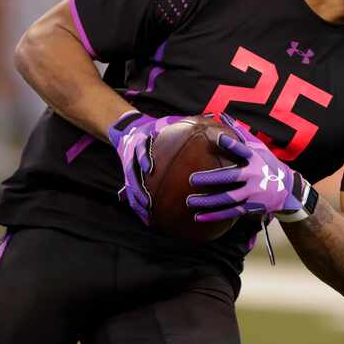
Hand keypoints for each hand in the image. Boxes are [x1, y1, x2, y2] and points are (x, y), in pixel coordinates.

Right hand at [108, 110, 183, 224]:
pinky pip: (132, 194)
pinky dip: (139, 207)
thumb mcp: (167, 122)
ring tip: (148, 212)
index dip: (143, 158)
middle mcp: (132, 156)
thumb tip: (214, 125)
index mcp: (141, 142)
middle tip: (148, 200)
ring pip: (130, 186)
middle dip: (138, 188)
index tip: (150, 168)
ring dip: (137, 200)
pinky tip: (149, 220)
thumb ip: (186, 125)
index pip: (140, 149)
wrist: (130, 130)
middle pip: (131, 173)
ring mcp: (129, 168)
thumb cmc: (156, 128)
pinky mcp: (129, 178)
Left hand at [187, 114, 309, 221]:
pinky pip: (230, 212)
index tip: (219, 138)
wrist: (288, 189)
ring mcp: (253, 193)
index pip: (243, 149)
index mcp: (255, 158)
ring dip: (208, 201)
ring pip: (228, 198)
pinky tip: (199, 216)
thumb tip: (224, 115)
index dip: (232, 144)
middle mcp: (254, 175)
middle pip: (231, 177)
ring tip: (189, 201)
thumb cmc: (268, 164)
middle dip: (211, 179)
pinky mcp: (250, 206)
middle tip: (192, 179)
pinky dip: (214, 215)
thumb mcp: (259, 148)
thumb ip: (241, 133)